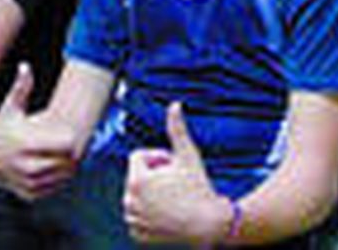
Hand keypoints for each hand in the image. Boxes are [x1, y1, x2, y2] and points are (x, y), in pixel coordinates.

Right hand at [0, 64, 82, 200]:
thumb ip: (20, 88)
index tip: (72, 133)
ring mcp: (23, 182)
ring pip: (59, 177)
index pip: (61, 145)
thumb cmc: (4, 127)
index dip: (69, 139)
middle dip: (70, 155)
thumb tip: (24, 67)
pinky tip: (57, 167)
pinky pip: (52, 188)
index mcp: (21, 143)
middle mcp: (21, 165)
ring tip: (65, 155)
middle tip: (73, 145)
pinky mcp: (27, 195)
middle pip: (62, 162)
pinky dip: (59, 180)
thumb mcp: (9, 107)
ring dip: (68, 167)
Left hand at [123, 103, 229, 244]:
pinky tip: (168, 214)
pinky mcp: (137, 234)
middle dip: (154, 175)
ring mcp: (133, 219)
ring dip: (151, 193)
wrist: (207, 224)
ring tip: (173, 198)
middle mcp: (130, 201)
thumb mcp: (188, 156)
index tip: (173, 166)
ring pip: (137, 195)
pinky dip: (149, 213)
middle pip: (137, 176)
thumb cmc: (198, 188)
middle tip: (175, 183)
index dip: (157, 157)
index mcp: (137, 181)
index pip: (138, 156)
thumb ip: (176, 129)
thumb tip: (174, 104)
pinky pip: (138, 215)